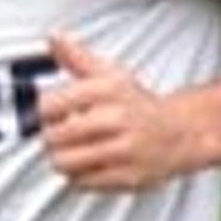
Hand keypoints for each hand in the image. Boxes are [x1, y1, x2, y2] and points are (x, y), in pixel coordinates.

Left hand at [36, 30, 200, 191]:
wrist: (178, 133)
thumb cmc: (138, 106)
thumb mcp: (110, 75)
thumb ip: (78, 58)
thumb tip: (55, 37)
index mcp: (109, 90)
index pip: (52, 103)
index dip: (42, 111)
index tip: (47, 112)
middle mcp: (118, 119)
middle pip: (55, 136)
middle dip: (50, 137)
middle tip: (58, 133)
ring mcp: (124, 150)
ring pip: (66, 162)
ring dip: (62, 158)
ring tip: (73, 149)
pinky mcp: (127, 177)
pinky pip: (83, 182)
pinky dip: (79, 176)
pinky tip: (90, 163)